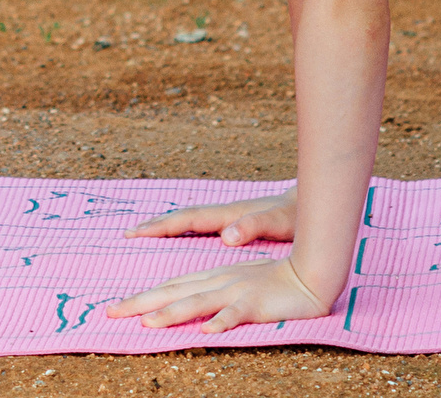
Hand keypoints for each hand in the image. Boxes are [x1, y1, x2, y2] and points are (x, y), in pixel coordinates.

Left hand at [102, 255, 333, 332]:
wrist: (309, 273)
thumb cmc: (272, 281)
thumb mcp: (236, 284)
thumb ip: (211, 292)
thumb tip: (185, 309)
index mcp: (211, 277)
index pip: (170, 287)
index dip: (142, 297)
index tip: (115, 308)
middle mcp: (218, 282)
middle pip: (173, 292)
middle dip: (141, 303)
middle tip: (111, 313)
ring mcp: (236, 291)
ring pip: (198, 302)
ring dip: (172, 312)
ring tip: (147, 324)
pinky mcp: (256, 303)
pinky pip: (237, 313)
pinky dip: (221, 321)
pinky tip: (207, 332)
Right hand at [127, 191, 295, 245]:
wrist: (312, 205)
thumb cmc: (295, 216)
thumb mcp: (276, 223)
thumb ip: (253, 226)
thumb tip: (227, 235)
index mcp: (228, 215)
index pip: (187, 219)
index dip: (162, 226)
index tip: (136, 232)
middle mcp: (224, 213)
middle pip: (183, 217)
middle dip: (156, 225)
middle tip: (128, 233)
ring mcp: (230, 217)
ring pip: (191, 220)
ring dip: (168, 226)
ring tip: (146, 232)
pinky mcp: (237, 223)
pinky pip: (202, 226)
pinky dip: (185, 229)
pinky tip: (183, 236)